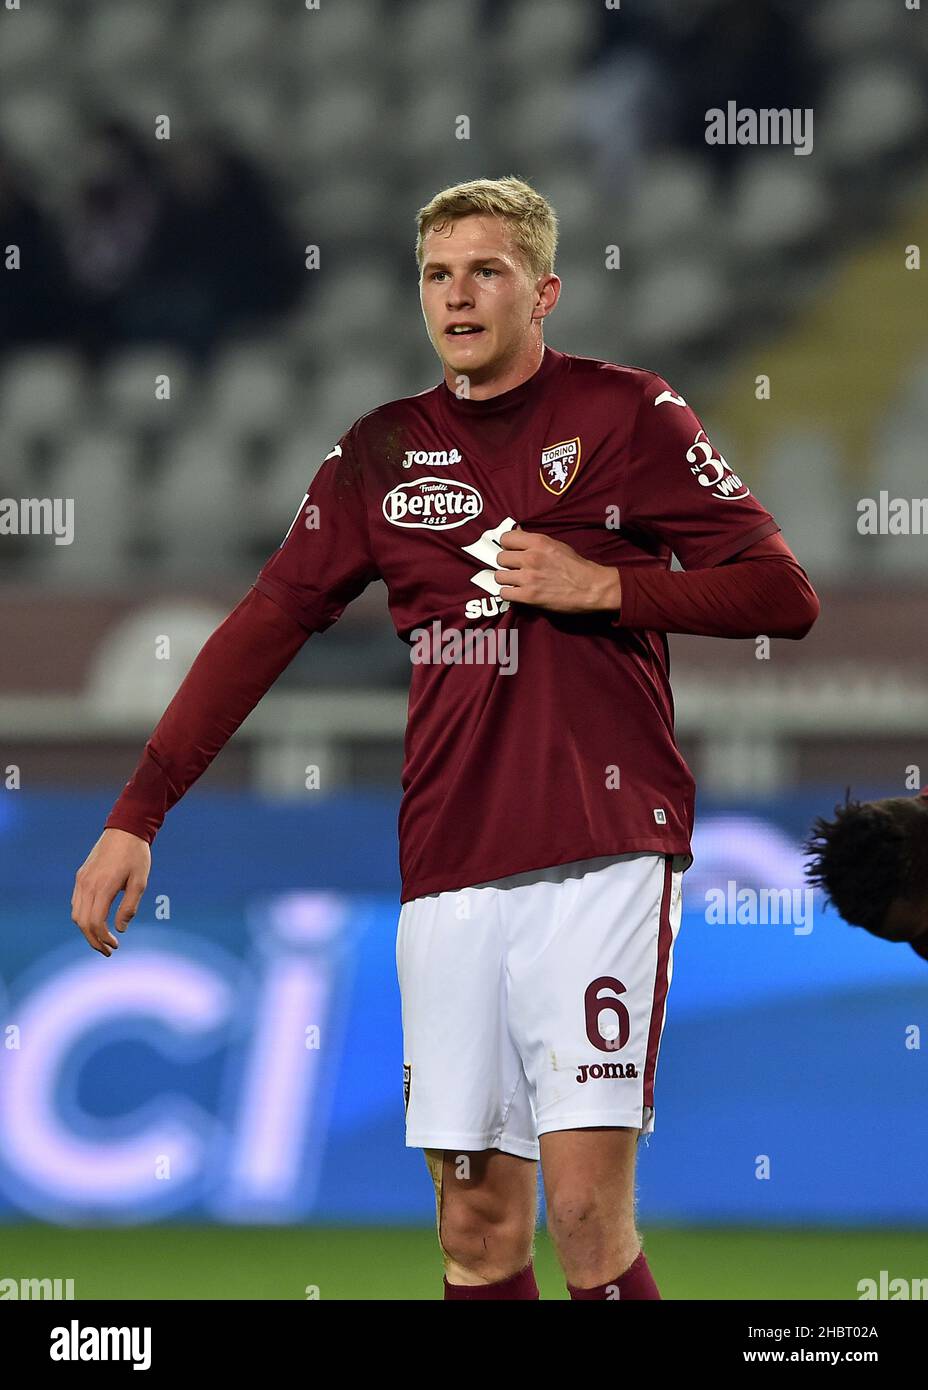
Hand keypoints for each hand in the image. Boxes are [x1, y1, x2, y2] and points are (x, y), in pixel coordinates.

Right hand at [71, 828, 151, 956]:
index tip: (115, 946)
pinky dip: (83, 917)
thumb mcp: (140, 882)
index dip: (103, 939)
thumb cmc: (136, 855)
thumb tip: (120, 929)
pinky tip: (96, 921)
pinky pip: (76, 902)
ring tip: (102, 939)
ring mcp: (81, 880)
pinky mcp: (81, 876)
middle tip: (108, 950)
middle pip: (82, 922)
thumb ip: (129, 907)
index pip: (95, 922)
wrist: (125, 829)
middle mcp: (87, 884)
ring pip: (76, 914)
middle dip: (93, 940)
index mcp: (103, 887)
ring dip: (87, 930)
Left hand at [495, 527, 621, 613]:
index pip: (506, 538)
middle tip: (515, 570)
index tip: (512, 552)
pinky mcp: (529, 596)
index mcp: (538, 542)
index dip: (507, 546)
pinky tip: (518, 593)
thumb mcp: (556, 545)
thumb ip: (534, 541)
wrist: (591, 588)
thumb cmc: (576, 566)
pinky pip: (504, 593)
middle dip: (506, 564)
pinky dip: (509, 594)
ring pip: (499, 576)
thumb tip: (516, 533)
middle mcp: (531, 557)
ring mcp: (528, 577)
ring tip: (516, 583)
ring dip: (506, 580)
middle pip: (500, 558)